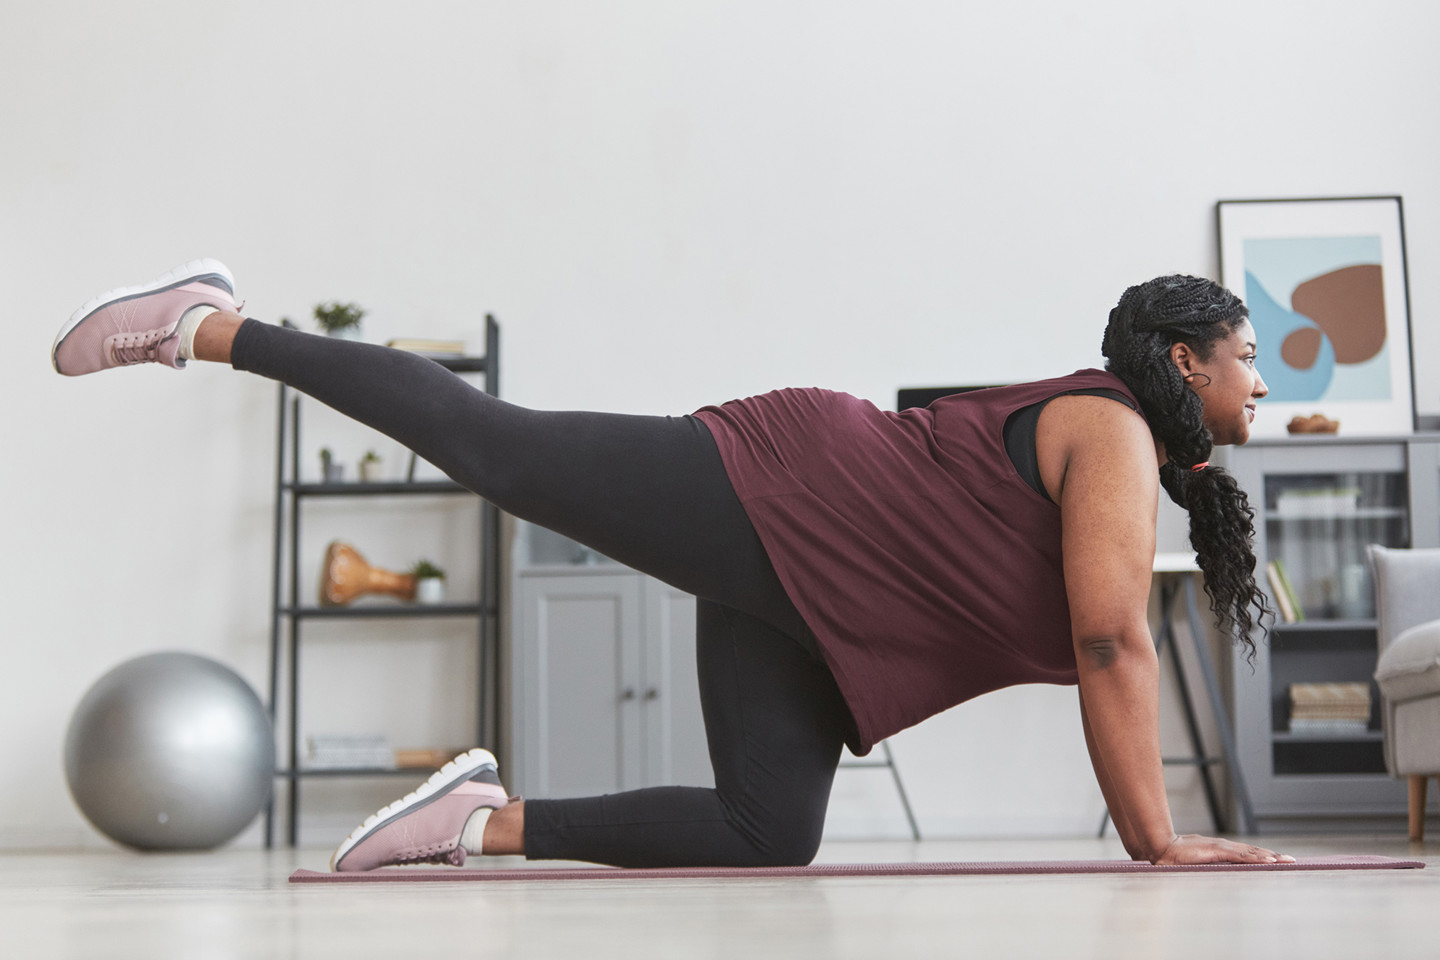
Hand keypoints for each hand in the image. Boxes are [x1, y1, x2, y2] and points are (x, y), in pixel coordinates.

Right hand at [1154, 833, 1294, 864]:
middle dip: (1274, 856)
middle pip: (1254, 851)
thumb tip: (1218, 875)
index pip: (1248, 853)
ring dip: (1270, 856)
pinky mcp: (1217, 850)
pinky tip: (1268, 860)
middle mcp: (1225, 846)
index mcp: (1221, 850)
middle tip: (1292, 860)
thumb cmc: (1177, 859)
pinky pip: (1241, 855)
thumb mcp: (1198, 864)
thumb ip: (1210, 867)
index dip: (1264, 855)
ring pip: (1251, 852)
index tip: (1280, 860)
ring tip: (1285, 860)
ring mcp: (1222, 847)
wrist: (1162, 849)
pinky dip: (1256, 857)